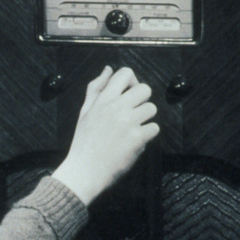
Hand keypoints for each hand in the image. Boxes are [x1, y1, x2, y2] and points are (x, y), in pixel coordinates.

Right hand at [51, 66, 158, 205]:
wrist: (84, 170)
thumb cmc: (84, 140)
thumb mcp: (85, 111)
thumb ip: (96, 88)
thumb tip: (108, 69)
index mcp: (103, 99)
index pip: (125, 73)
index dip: (131, 81)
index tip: (127, 93)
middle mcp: (116, 107)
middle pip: (145, 89)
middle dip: (141, 100)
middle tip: (132, 113)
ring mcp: (128, 122)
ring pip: (151, 109)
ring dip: (145, 119)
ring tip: (131, 129)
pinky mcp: (137, 138)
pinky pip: (154, 128)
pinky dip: (147, 135)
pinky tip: (134, 141)